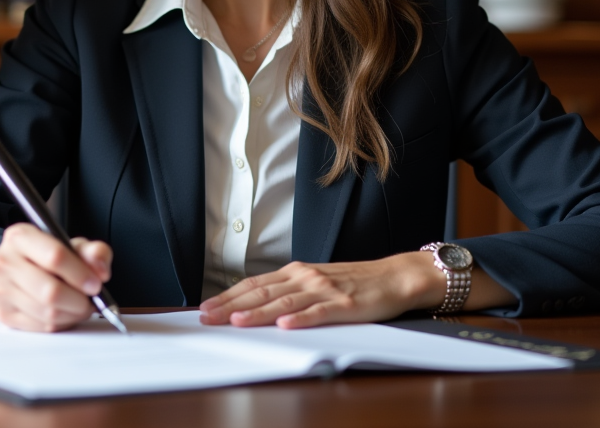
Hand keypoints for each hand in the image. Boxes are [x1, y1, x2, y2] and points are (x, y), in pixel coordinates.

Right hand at [0, 223, 113, 331]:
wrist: (19, 268)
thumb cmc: (47, 256)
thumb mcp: (72, 245)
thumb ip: (93, 251)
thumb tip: (100, 270)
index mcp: (20, 236)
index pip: (55, 256)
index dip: (80, 274)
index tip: (96, 284)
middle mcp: (4, 261)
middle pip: (50, 291)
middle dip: (79, 301)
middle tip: (90, 301)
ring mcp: (0, 289)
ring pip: (47, 313)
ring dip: (72, 314)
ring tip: (79, 306)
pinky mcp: (3, 313)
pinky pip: (41, 327)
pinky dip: (61, 324)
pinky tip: (65, 313)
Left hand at [198, 253, 444, 329]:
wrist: (393, 276)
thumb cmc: (354, 282)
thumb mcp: (315, 281)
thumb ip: (289, 291)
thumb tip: (256, 304)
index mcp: (296, 272)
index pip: (254, 284)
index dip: (228, 296)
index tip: (206, 308)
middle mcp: (305, 277)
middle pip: (262, 292)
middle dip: (231, 306)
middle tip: (208, 317)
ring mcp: (324, 290)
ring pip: (284, 303)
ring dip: (258, 313)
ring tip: (237, 321)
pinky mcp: (344, 305)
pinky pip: (318, 313)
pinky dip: (300, 319)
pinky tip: (285, 326)